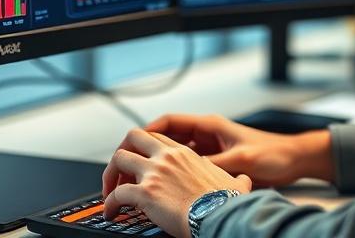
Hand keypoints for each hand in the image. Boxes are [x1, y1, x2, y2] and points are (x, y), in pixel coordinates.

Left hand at [102, 128, 251, 237]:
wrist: (220, 216)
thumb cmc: (227, 203)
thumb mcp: (235, 183)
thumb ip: (236, 179)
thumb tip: (244, 182)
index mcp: (185, 154)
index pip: (156, 138)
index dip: (144, 148)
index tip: (140, 162)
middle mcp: (167, 158)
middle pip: (133, 137)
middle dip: (122, 153)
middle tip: (119, 173)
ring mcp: (154, 173)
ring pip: (118, 159)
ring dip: (110, 177)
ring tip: (110, 194)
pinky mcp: (144, 193)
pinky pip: (116, 195)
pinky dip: (109, 204)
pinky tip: (112, 213)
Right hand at [144, 113, 333, 188]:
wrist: (294, 160)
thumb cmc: (273, 154)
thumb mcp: (240, 160)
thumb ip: (213, 164)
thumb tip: (186, 171)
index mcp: (210, 126)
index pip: (169, 122)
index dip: (146, 132)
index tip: (128, 146)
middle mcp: (207, 134)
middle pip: (164, 137)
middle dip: (143, 149)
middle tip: (124, 165)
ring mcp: (209, 148)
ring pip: (172, 153)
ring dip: (156, 163)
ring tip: (138, 179)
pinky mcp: (214, 162)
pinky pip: (185, 166)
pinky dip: (171, 174)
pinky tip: (163, 188)